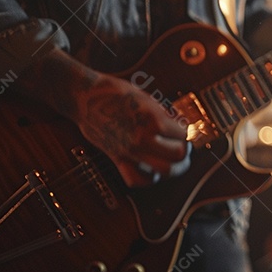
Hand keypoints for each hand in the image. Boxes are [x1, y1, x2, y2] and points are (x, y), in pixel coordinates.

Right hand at [71, 73, 188, 186]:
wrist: (84, 97)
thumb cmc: (114, 92)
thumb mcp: (147, 97)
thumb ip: (165, 113)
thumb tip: (179, 124)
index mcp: (152, 119)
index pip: (183, 134)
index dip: (187, 132)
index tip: (184, 129)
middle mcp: (142, 138)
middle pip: (177, 156)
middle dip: (185, 152)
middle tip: (185, 148)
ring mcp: (129, 150)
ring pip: (162, 171)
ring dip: (174, 169)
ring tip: (176, 163)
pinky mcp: (117, 158)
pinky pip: (136, 179)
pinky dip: (148, 179)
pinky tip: (153, 171)